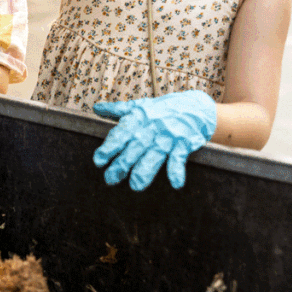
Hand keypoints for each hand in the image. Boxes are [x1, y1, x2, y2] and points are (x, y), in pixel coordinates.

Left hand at [92, 90, 216, 190]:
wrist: (196, 106)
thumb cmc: (163, 109)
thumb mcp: (140, 105)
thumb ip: (118, 109)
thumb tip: (96, 108)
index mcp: (138, 118)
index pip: (121, 133)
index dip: (109, 147)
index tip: (98, 161)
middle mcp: (151, 128)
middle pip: (135, 147)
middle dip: (122, 163)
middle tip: (110, 179)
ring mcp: (168, 136)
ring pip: (154, 154)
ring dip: (145, 170)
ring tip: (135, 186)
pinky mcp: (184, 143)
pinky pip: (179, 157)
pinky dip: (178, 170)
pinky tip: (176, 184)